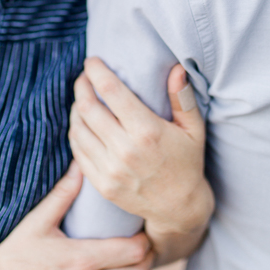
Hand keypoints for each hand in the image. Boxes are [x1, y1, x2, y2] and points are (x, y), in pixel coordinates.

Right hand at [0, 163, 152, 269]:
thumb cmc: (13, 255)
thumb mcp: (36, 221)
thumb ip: (62, 194)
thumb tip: (79, 166)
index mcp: (82, 258)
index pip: (133, 251)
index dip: (144, 239)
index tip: (140, 228)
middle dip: (149, 257)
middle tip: (145, 243)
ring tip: (139, 264)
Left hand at [69, 58, 213, 250]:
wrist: (179, 208)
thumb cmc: (187, 162)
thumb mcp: (193, 130)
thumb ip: (183, 98)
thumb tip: (177, 67)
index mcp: (147, 131)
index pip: (112, 91)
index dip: (96, 71)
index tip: (92, 61)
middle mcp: (125, 150)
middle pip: (88, 107)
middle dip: (81, 87)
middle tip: (84, 78)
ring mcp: (110, 169)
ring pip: (78, 128)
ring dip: (76, 109)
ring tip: (82, 100)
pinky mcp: (101, 184)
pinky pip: (77, 150)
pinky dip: (75, 132)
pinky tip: (81, 124)